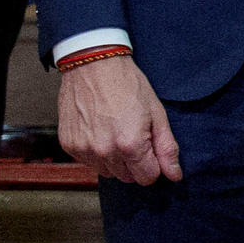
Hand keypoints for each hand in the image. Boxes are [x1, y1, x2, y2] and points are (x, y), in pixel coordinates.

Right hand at [52, 51, 178, 186]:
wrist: (93, 65)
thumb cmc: (127, 85)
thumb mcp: (156, 114)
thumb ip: (166, 148)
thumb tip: (174, 175)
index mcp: (130, 145)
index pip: (147, 178)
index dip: (153, 164)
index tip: (150, 148)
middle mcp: (105, 151)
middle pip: (127, 177)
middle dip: (135, 163)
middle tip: (133, 135)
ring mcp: (84, 149)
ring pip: (107, 172)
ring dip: (115, 159)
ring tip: (115, 131)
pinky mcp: (69, 145)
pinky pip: (88, 161)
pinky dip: (96, 152)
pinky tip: (99, 130)